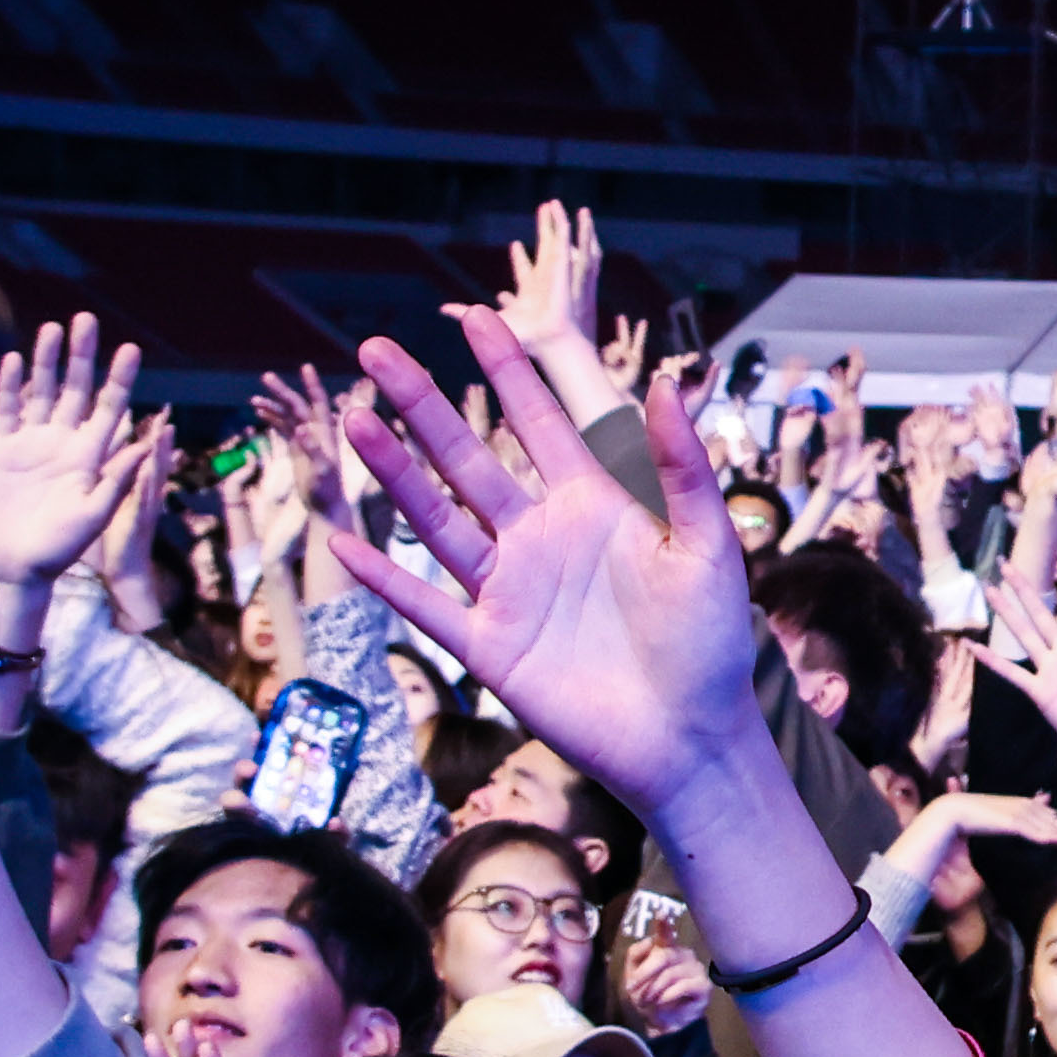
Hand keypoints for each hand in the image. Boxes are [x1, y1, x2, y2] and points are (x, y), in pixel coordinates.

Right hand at [0, 314, 158, 598]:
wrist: (12, 568)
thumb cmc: (57, 551)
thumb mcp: (93, 516)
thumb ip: (117, 479)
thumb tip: (144, 442)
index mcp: (90, 456)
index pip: (110, 408)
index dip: (119, 379)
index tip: (130, 349)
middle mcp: (63, 443)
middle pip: (76, 389)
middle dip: (82, 356)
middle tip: (86, 319)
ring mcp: (31, 443)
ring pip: (41, 392)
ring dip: (46, 362)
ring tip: (52, 329)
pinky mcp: (1, 449)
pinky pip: (6, 410)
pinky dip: (10, 386)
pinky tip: (13, 360)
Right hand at [316, 304, 781, 825]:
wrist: (691, 739)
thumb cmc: (708, 644)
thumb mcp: (709, 546)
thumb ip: (684, 470)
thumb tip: (667, 384)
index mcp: (593, 505)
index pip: (540, 423)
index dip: (508, 371)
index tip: (472, 318)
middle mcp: (540, 538)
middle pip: (469, 458)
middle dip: (424, 405)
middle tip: (376, 352)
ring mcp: (510, 591)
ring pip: (437, 521)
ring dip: (395, 473)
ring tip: (355, 421)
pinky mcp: (490, 648)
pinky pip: (427, 606)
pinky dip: (385, 578)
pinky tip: (346, 541)